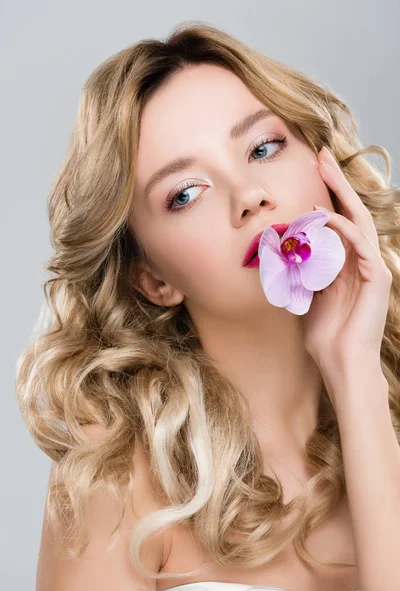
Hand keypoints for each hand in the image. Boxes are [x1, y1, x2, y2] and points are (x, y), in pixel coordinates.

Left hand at [301, 146, 391, 377]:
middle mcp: (361, 260)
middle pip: (350, 211)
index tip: (311, 172)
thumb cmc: (323, 334)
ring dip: (340, 193)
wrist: (339, 362)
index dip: (326, 195)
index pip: (337, 220)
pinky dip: (340, 228)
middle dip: (336, 183)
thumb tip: (281, 254)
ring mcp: (371, 267)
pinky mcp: (377, 277)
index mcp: (346, 263)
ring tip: (325, 169)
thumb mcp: (305, 295)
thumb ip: (299, 272)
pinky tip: (323, 217)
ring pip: (357, 220)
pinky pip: (359, 243)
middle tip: (321, 155)